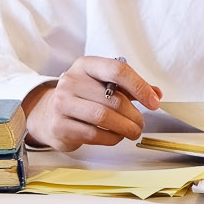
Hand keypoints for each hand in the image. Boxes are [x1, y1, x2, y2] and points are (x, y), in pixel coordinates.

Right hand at [21, 56, 161, 150]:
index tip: (153, 101)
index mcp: (86, 65)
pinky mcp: (61, 126)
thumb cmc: (82, 96)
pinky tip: (116, 136)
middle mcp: (72, 81)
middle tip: (141, 123)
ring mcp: (63, 104)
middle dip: (134, 114)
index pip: (117, 70)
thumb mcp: (102, 83)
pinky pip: (94, 134)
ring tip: (133, 131)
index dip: (140, 86)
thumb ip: (129, 88)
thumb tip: (156, 94)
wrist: (47, 113)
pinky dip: (112, 137)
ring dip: (125, 127)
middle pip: (113, 98)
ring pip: (104, 117)